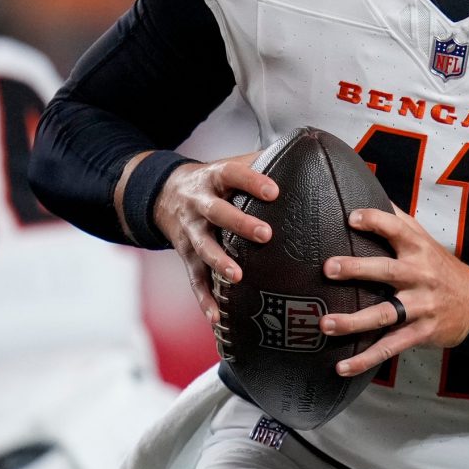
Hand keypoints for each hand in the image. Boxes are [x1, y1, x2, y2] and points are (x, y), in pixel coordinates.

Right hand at [150, 154, 278, 319]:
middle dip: (240, 223)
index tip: (274, 191)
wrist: (163, 194)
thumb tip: (306, 150)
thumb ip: (263, 160)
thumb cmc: (213, 182)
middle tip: (266, 234)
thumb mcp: (230, 164)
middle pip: (217, 212)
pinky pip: (194, 279)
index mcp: (214, 178)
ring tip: (238, 276)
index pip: (233, 175)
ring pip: (203, 247)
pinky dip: (204, 299)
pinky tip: (217, 318)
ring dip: (220, 262)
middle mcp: (199, 204)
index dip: (252, 182)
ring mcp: (191, 231)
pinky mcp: (186, 256)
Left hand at [320, 208, 468, 377]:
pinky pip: (390, 347)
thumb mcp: (425, 239)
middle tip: (328, 268)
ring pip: (384, 314)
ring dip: (354, 321)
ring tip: (325, 324)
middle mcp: (420, 276)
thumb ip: (397, 219)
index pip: (396, 229)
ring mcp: (420, 306)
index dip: (374, 221)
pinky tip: (342, 367)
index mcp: (418, 249)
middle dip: (357, 270)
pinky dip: (365, 359)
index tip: (350, 218)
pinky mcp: (420, 333)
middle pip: (386, 272)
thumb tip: (364, 191)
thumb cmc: (440, 268)